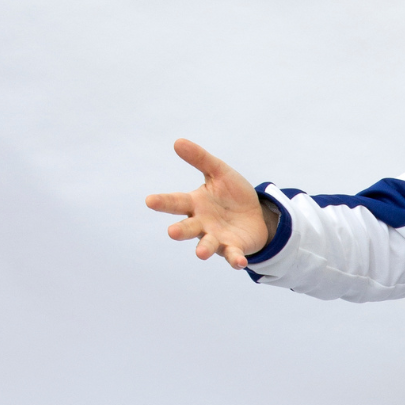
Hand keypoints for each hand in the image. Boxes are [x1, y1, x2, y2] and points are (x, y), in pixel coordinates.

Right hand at [145, 139, 271, 269]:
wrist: (255, 214)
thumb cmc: (231, 194)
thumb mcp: (219, 172)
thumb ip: (200, 159)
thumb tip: (177, 142)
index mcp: (195, 204)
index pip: (175, 202)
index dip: (162, 201)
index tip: (149, 200)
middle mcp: (202, 223)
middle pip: (187, 227)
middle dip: (180, 230)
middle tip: (172, 232)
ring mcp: (216, 238)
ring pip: (207, 244)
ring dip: (204, 249)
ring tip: (200, 253)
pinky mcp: (233, 248)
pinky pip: (233, 255)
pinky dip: (235, 259)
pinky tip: (240, 263)